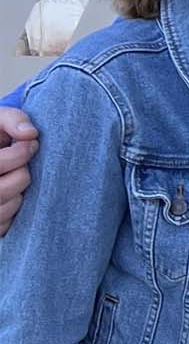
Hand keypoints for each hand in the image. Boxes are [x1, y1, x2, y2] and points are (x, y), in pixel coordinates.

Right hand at [0, 106, 38, 236]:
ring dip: (20, 191)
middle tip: (24, 163)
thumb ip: (12, 119)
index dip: (20, 154)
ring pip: (9, 206)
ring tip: (13, 176)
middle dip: (22, 173)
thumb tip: (30, 134)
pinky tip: (8, 193)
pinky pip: (6, 224)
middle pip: (4, 189)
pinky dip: (14, 209)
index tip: (30, 143)